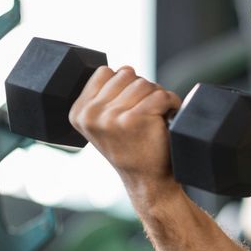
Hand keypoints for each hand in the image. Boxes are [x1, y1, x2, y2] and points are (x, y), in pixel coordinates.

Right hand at [68, 65, 183, 190]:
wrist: (147, 180)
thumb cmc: (131, 147)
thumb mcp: (103, 123)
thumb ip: (104, 97)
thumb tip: (121, 70)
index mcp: (79, 112)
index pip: (105, 72)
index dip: (124, 84)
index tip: (129, 105)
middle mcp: (91, 115)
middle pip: (126, 74)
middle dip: (141, 88)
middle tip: (146, 111)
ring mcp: (111, 117)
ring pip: (144, 83)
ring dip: (157, 96)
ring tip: (156, 115)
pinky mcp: (134, 119)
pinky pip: (161, 95)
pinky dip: (171, 103)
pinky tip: (167, 117)